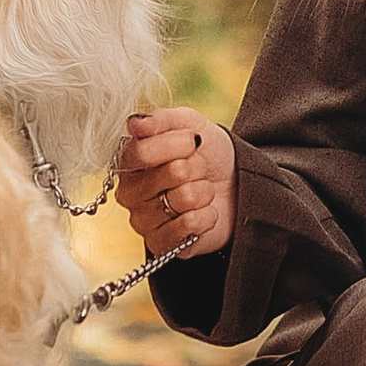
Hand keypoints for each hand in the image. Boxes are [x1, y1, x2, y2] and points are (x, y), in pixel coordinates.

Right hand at [118, 107, 233, 257]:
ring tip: (201, 192)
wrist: (236, 186)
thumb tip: (135, 124)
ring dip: (204, 191)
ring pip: (186, 197)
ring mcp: (143, 221)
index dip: (177, 144)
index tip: (194, 141)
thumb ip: (162, 120)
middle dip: (197, 167)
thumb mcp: (190, 125)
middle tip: (198, 170)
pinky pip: (190, 225)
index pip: (142, 151)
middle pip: (172, 172)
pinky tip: (203, 213)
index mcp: (129, 161)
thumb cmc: (207, 155)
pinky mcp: (162, 245)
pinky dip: (207, 216)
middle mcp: (130, 193)